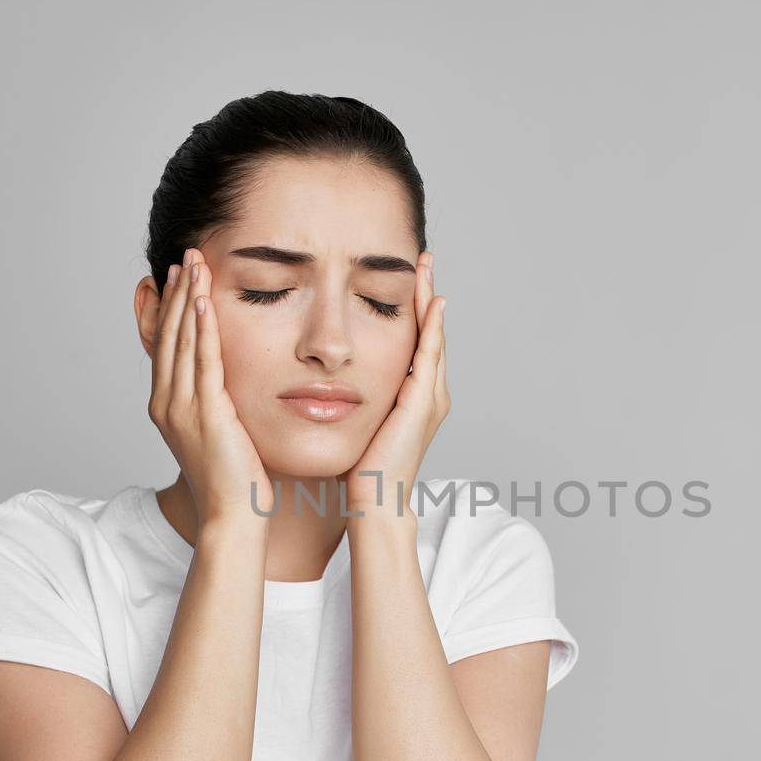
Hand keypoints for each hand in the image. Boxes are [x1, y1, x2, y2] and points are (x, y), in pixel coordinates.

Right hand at [143, 247, 273, 524]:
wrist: (233, 517)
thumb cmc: (236, 483)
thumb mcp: (223, 435)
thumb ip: (220, 407)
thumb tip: (231, 389)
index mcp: (169, 408)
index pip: (167, 347)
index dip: (171, 309)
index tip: (180, 277)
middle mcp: (168, 404)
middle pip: (169, 335)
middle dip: (176, 293)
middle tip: (184, 256)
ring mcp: (182, 408)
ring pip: (182, 341)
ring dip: (187, 298)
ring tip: (194, 264)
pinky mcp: (206, 413)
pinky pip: (202, 361)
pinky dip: (201, 328)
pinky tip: (202, 300)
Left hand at [337, 251, 448, 517]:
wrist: (375, 503)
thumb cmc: (361, 472)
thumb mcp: (357, 424)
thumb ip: (352, 400)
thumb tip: (328, 382)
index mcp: (413, 397)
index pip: (416, 342)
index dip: (413, 308)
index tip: (407, 276)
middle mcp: (429, 393)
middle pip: (430, 331)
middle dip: (426, 294)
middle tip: (424, 258)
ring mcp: (430, 397)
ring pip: (433, 336)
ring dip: (430, 299)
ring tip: (426, 266)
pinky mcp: (422, 403)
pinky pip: (429, 355)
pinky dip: (432, 327)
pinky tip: (431, 303)